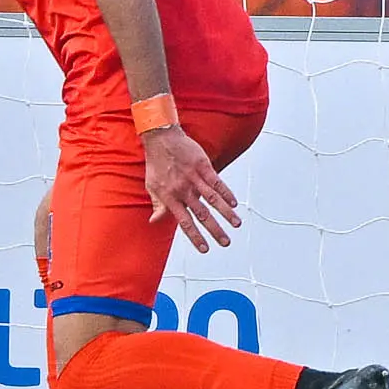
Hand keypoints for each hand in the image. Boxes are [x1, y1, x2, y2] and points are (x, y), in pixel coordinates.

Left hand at [142, 122, 239, 252]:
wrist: (161, 138)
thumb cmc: (156, 163)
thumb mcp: (151, 186)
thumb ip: (157, 205)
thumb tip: (154, 221)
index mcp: (170, 197)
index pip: (184, 222)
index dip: (195, 237)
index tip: (205, 249)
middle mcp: (183, 190)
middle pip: (202, 214)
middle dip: (215, 230)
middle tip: (225, 242)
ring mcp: (193, 178)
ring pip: (212, 199)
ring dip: (225, 213)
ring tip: (236, 224)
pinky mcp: (202, 165)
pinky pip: (216, 181)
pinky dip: (226, 192)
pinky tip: (234, 202)